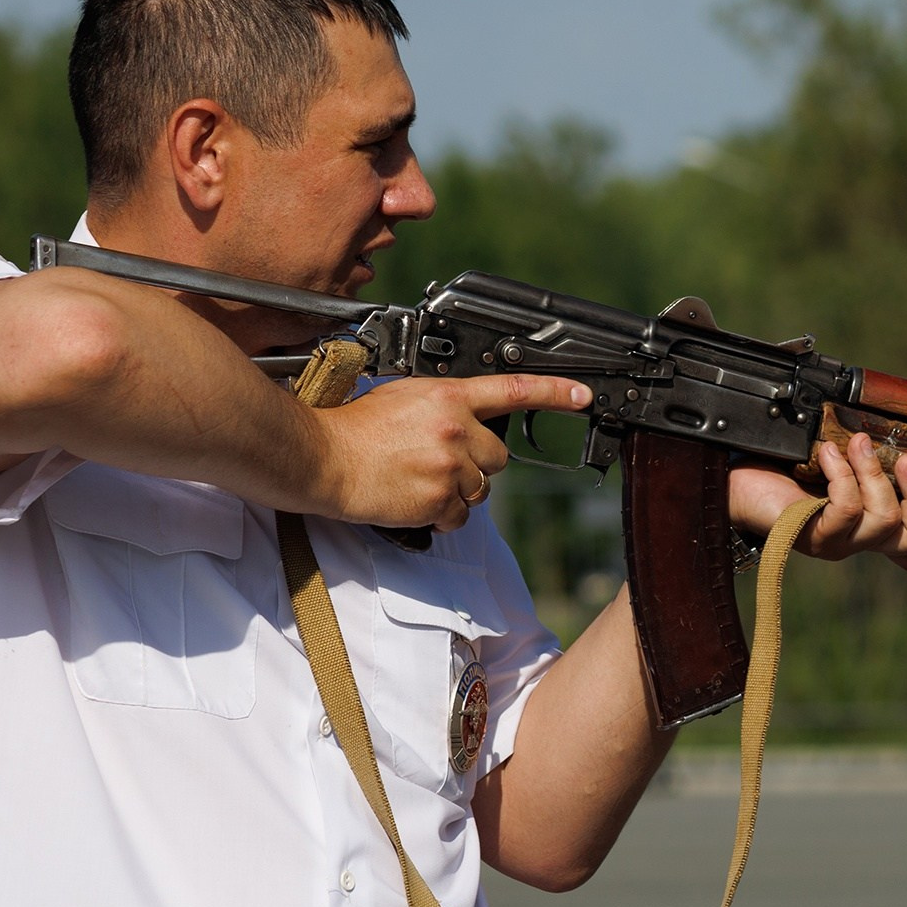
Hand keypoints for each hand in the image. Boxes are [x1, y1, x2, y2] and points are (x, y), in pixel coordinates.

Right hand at [317, 373, 590, 530]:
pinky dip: (440, 514)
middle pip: (499, 456)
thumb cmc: (356, 427)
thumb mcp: (405, 395)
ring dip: (458, 491)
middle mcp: (456, 428)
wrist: (325, 458)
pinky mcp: (439, 500)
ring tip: (419, 479)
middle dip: (477, 463)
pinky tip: (413, 497)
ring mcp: (450, 466)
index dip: (555, 393)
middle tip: (439, 460)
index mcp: (449, 396)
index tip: (582, 395)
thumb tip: (466, 417)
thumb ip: (444, 404)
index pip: (513, 389)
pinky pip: (458, 516)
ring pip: (481, 489)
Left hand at [728, 432, 906, 571]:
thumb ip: (866, 452)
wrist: (732, 482)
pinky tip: (827, 454)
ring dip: (874, 473)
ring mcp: (833, 542)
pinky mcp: (810, 536)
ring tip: (853, 442)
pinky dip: (842, 475)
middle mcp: (855, 541)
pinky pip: (845, 510)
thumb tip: (892, 423)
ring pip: (882, 520)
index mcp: (867, 527)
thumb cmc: (781, 468)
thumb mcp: (835, 458)